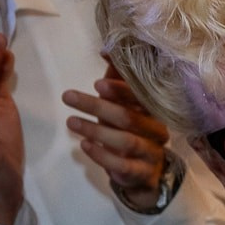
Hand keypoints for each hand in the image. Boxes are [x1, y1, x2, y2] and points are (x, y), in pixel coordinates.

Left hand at [63, 64, 172, 211]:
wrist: (144, 173)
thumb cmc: (129, 131)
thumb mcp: (122, 104)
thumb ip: (116, 80)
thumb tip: (106, 50)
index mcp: (153, 110)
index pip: (141, 97)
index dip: (121, 90)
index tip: (97, 84)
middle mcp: (157, 130)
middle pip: (129, 117)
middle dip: (96, 106)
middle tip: (68, 96)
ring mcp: (152, 154)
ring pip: (126, 141)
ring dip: (95, 130)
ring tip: (70, 121)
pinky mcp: (143, 174)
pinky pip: (123, 166)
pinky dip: (102, 155)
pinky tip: (84, 145)